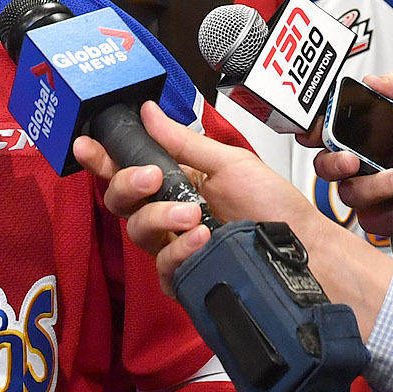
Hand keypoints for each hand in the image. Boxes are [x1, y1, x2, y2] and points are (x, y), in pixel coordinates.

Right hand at [74, 102, 392, 334]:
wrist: (305, 248)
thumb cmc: (273, 205)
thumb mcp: (230, 162)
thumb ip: (184, 142)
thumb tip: (148, 112)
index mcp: (176, 182)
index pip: (127, 170)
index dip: (102, 159)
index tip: (87, 145)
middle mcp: (169, 216)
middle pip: (121, 203)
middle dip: (128, 185)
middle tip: (151, 178)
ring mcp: (175, 249)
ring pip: (138, 234)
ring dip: (159, 218)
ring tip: (193, 215)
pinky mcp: (187, 280)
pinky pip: (163, 268)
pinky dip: (178, 251)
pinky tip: (200, 240)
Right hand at [304, 71, 392, 241]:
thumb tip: (377, 82)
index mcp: (357, 139)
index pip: (323, 134)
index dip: (311, 132)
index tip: (314, 132)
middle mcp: (356, 169)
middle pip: (327, 168)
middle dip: (335, 164)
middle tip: (354, 160)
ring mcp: (369, 198)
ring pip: (357, 196)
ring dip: (381, 186)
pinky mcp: (387, 221)